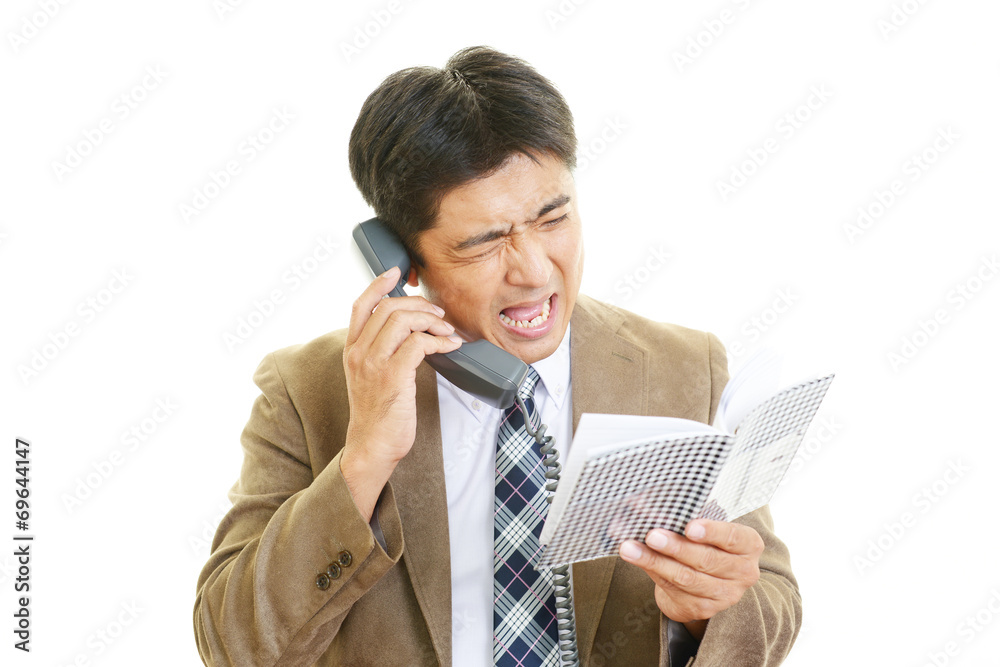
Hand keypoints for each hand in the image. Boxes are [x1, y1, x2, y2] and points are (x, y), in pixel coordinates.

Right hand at [340, 266, 461, 519]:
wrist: (371, 446)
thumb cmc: (378, 412)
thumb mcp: (371, 376)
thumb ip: (382, 351)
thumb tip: (411, 330)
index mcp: (352, 349)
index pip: (360, 305)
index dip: (378, 284)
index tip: (396, 271)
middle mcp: (359, 353)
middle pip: (388, 307)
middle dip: (419, 305)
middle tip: (439, 315)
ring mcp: (374, 365)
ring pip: (402, 321)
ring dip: (431, 321)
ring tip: (447, 332)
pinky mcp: (393, 378)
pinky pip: (418, 344)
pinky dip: (439, 341)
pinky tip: (450, 348)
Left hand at [618, 519, 763, 637]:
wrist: (704, 577)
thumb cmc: (705, 542)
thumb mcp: (703, 525)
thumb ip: (681, 513)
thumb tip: (639, 502)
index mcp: (748, 545)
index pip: (733, 537)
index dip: (712, 532)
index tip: (689, 527)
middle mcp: (743, 572)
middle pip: (706, 560)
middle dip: (676, 547)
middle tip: (652, 535)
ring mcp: (725, 594)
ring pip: (687, 578)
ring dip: (656, 561)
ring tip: (632, 549)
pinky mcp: (704, 608)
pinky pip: (674, 589)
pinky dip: (652, 571)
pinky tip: (636, 560)